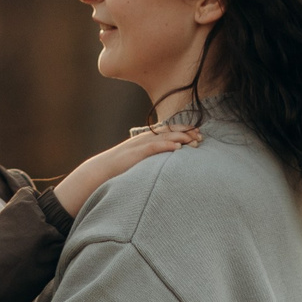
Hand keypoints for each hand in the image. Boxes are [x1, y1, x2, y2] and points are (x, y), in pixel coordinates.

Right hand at [51, 124, 200, 214]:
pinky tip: (178, 147)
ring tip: (195, 140)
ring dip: (181, 137)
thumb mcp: (136, 162)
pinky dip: (167, 145)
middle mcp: (143, 139)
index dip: (183, 131)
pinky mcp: (136, 154)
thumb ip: (149, 160)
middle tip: (201, 135)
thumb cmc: (117, 170)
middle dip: (186, 132)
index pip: (167, 131)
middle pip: (169, 131)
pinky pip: (154, 147)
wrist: (99, 171)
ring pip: (164, 136)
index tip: (197, 133)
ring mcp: (139, 145)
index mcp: (145, 140)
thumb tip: (162, 166)